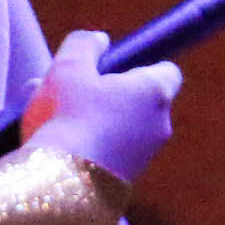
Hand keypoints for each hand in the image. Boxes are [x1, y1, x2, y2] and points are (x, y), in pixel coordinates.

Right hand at [20, 29, 181, 183]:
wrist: (62, 184)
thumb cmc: (67, 116)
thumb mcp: (68, 67)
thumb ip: (85, 45)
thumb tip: (100, 40)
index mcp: (155, 92)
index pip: (167, 71)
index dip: (142, 67)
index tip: (112, 70)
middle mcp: (160, 125)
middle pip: (142, 102)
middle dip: (113, 96)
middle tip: (75, 95)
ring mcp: (146, 157)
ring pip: (124, 130)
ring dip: (99, 124)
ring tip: (57, 123)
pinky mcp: (127, 182)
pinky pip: (113, 156)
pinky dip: (94, 150)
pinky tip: (60, 150)